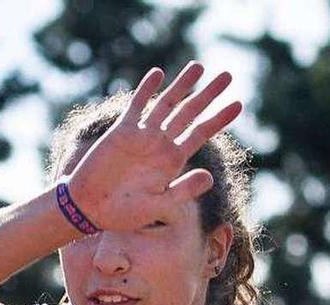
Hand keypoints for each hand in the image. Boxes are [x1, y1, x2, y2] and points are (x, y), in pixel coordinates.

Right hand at [66, 61, 241, 231]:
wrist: (91, 208)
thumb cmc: (125, 212)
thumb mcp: (158, 205)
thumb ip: (183, 191)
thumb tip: (210, 176)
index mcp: (173, 160)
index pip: (201, 133)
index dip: (219, 119)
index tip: (238, 104)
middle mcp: (161, 144)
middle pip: (190, 112)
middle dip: (208, 94)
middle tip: (228, 76)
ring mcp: (142, 135)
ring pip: (166, 103)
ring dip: (182, 84)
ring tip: (198, 66)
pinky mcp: (121, 130)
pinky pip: (137, 105)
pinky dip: (146, 89)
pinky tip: (159, 73)